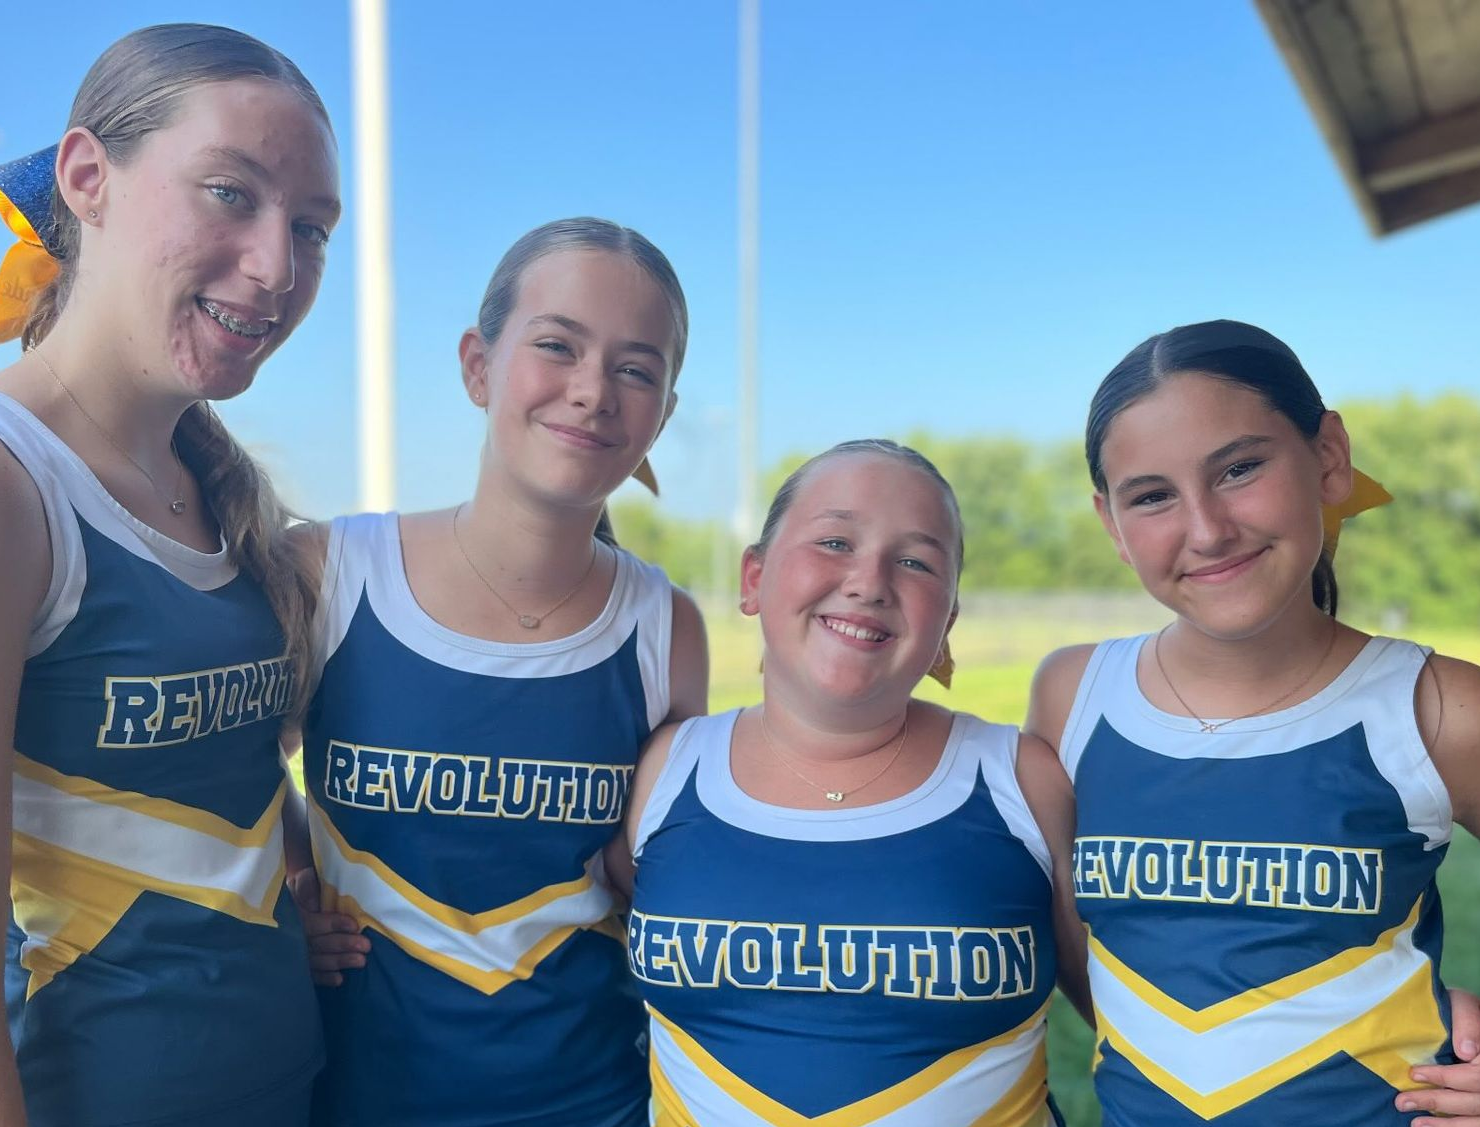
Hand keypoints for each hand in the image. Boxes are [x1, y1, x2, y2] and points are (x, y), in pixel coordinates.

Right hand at [287, 867, 369, 987]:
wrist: (269, 913)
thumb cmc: (290, 896)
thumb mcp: (292, 885)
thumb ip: (302, 884)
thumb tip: (310, 883)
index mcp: (291, 916)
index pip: (312, 923)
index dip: (334, 924)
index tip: (355, 925)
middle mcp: (290, 938)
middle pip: (318, 944)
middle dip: (343, 945)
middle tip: (366, 946)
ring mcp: (291, 955)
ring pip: (317, 961)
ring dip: (339, 961)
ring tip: (361, 961)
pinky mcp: (293, 967)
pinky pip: (308, 975)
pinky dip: (323, 978)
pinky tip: (339, 979)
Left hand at [1398, 987, 1479, 1124]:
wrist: (1465, 1022)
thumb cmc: (1460, 1012)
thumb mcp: (1463, 1006)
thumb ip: (1467, 1022)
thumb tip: (1465, 1051)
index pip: (1475, 1076)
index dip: (1444, 1077)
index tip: (1414, 1074)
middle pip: (1474, 1100)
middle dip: (1436, 1101)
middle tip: (1402, 1102)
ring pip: (1476, 1117)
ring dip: (1446, 1124)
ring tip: (1415, 1124)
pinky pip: (1475, 1124)